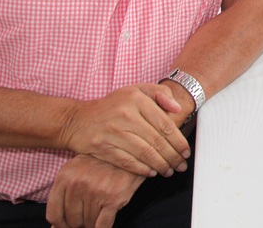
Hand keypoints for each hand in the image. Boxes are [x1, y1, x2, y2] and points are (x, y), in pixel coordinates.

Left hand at [46, 155, 144, 227]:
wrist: (130, 152)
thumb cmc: (100, 164)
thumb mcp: (77, 173)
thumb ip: (64, 197)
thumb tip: (55, 227)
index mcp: (65, 176)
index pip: (54, 213)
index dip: (61, 224)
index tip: (67, 224)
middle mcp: (78, 184)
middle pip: (72, 220)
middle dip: (80, 222)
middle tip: (87, 215)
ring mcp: (95, 191)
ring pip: (88, 223)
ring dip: (93, 222)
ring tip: (99, 211)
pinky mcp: (113, 198)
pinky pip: (103, 225)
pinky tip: (105, 221)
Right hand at [59, 84, 189, 177]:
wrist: (77, 120)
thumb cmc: (112, 106)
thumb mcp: (135, 90)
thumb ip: (159, 93)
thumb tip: (177, 108)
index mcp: (136, 99)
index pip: (164, 124)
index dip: (178, 141)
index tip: (186, 151)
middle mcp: (125, 114)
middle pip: (157, 140)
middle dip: (173, 156)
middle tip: (181, 165)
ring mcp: (113, 131)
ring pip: (145, 153)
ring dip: (160, 165)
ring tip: (169, 170)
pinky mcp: (103, 147)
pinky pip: (128, 161)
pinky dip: (142, 169)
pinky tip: (151, 172)